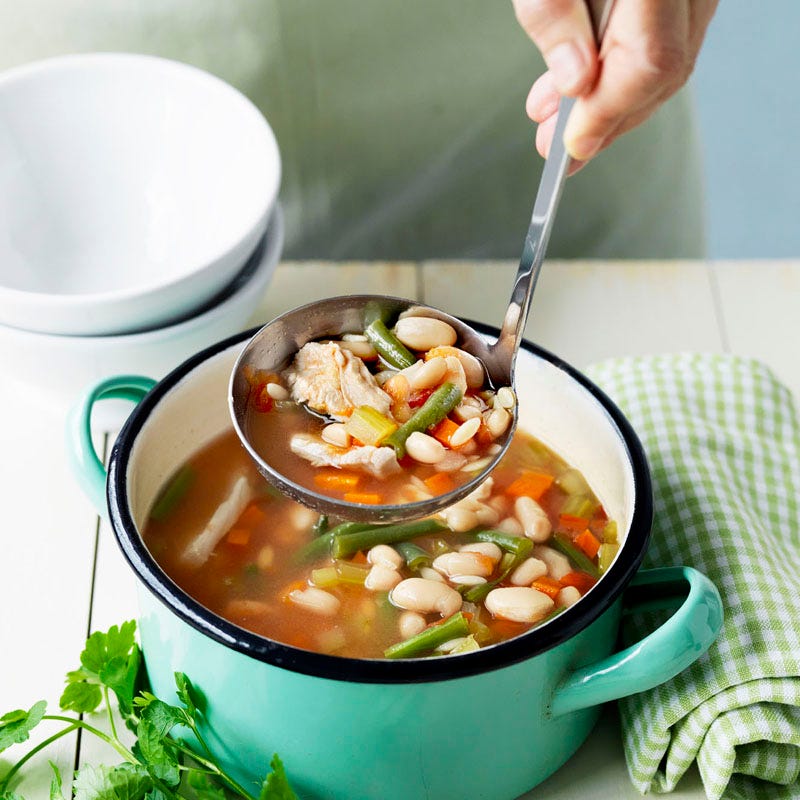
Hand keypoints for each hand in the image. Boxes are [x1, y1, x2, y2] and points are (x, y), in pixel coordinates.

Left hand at [513, 0, 717, 167]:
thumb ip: (556, 16)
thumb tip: (574, 83)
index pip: (650, 62)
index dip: (607, 113)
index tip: (570, 146)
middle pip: (665, 68)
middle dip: (606, 117)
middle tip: (556, 145)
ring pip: (670, 57)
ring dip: (611, 98)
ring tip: (556, 118)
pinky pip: (667, 35)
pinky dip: (624, 67)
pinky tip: (581, 81)